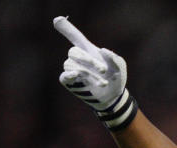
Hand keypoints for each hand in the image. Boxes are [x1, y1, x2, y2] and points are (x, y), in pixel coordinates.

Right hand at [53, 16, 136, 130]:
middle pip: (74, 51)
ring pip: (73, 66)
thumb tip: (103, 51)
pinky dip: (69, 74)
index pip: (76, 37)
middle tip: (104, 70)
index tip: (57, 20)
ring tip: (104, 83)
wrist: (114, 97)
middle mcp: (79, 59)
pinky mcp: (71, 82)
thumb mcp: (120, 67)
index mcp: (89, 51)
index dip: (67, 29)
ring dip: (90, 75)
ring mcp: (74, 70)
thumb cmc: (116, 78)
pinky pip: (64, 76)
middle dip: (89, 60)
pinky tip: (76, 75)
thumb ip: (115, 58)